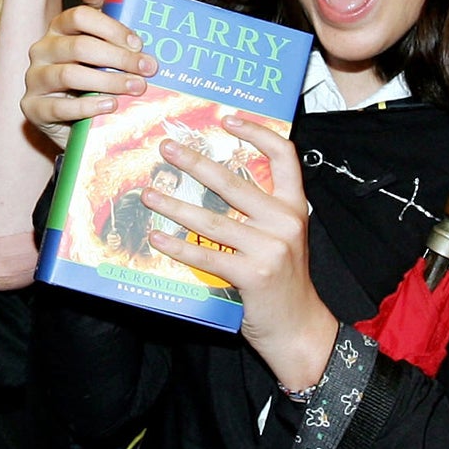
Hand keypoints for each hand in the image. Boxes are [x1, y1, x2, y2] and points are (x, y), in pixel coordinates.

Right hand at [20, 0, 155, 149]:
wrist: (77, 124)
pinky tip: (110, 106)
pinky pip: (59, 106)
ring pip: (69, 74)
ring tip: (135, 88)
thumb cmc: (94, 80)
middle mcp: (42, 50)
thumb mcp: (105, 49)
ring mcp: (34, 78)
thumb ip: (106, 16)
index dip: (111, 28)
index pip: (80, 17)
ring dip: (108, 81)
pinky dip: (88, 107)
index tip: (139, 43)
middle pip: (79, 47)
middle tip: (147, 69)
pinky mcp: (32, 108)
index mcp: (58, 29)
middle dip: (119, 58)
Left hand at [142, 114, 336, 390]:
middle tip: (167, 148)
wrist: (299, 328)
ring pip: (212, 219)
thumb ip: (259, 213)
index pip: (283, 155)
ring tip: (149, 194)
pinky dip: (177, 246)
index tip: (228, 120)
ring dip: (174, 206)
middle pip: (233, 181)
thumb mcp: (282, 239)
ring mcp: (270, 248)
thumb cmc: (284, 282)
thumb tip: (213, 186)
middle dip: (194, 162)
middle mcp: (285, 221)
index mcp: (294, 206)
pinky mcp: (252, 275)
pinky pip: (205, 255)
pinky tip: (157, 237)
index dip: (256, 132)